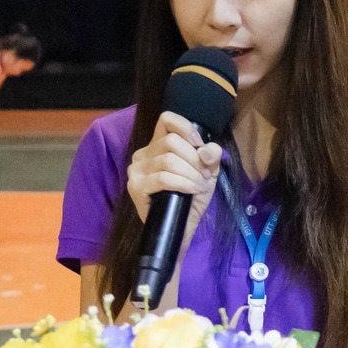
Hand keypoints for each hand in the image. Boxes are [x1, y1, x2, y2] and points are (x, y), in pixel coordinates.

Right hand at [126, 111, 222, 235]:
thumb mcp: (208, 172)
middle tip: (203, 176)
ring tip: (199, 186)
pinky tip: (191, 191)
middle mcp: (143, 154)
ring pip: (169, 160)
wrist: (182, 228)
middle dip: (194, 159)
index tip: (200, 148)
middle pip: (171, 141)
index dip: (187, 128)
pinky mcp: (136, 187)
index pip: (167, 120)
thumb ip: (211, 155)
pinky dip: (183, 183)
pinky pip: (163, 178)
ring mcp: (136, 170)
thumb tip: (206, 151)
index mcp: (157, 145)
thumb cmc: (191, 198)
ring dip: (191, 174)